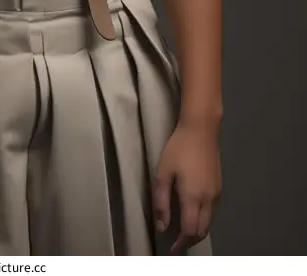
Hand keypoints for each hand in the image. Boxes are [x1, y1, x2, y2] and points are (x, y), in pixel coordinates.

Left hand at [152, 120, 221, 253]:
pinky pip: (212, 212)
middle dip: (189, 242)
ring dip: (196, 231)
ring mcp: (216, 193)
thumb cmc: (178, 149)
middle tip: (176, 244)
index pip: (189, 231)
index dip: (180, 244)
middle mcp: (208, 199)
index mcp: (193, 197)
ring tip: (182, 232)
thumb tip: (162, 227)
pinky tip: (192, 214)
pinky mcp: (219, 187)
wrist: (201, 129)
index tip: (171, 249)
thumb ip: (161, 202)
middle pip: (201, 231)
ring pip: (209, 223)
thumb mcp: (162, 173)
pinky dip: (202, 220)